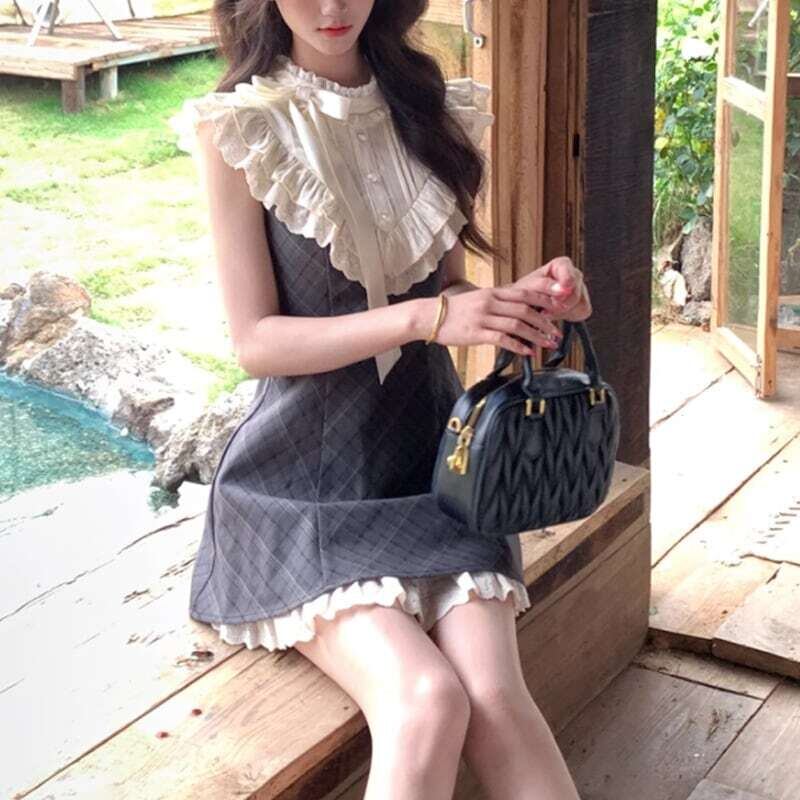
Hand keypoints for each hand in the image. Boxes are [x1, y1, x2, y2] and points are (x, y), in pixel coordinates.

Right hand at [429, 286, 564, 355]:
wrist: (430, 316)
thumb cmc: (455, 311)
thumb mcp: (478, 299)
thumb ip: (498, 303)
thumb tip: (519, 311)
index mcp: (493, 292)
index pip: (525, 292)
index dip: (545, 299)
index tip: (559, 307)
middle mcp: (490, 302)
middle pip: (525, 309)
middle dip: (545, 322)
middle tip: (556, 332)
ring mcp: (483, 317)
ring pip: (517, 325)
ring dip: (535, 335)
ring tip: (547, 344)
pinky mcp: (476, 333)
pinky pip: (502, 339)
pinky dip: (518, 346)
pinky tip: (528, 352)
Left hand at [512, 256, 591, 320]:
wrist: (527, 305)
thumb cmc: (526, 292)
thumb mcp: (529, 287)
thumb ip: (544, 285)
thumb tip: (563, 289)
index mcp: (562, 264)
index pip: (569, 271)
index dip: (567, 280)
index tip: (564, 288)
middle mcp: (575, 275)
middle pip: (576, 291)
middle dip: (560, 303)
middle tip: (544, 310)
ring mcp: (581, 290)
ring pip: (580, 303)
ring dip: (561, 311)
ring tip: (546, 311)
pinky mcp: (583, 305)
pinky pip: (581, 312)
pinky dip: (566, 316)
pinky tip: (554, 313)